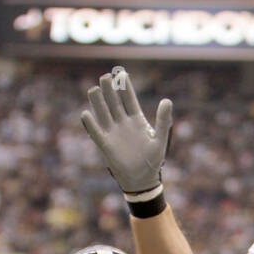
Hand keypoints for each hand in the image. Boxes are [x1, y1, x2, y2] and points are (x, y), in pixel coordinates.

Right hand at [81, 68, 172, 196]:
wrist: (142, 180)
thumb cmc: (153, 160)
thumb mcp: (160, 139)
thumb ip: (163, 120)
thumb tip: (167, 100)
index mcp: (136, 119)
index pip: (129, 99)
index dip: (125, 86)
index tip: (121, 73)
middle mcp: (123, 123)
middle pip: (114, 102)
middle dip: (110, 90)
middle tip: (106, 77)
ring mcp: (113, 133)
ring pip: (103, 113)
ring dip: (98, 102)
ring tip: (94, 89)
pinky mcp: (106, 146)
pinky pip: (96, 133)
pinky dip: (91, 125)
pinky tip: (86, 114)